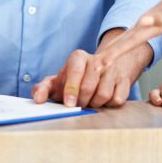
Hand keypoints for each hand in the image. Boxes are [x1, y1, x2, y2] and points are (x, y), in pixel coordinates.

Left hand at [32, 32, 150, 107]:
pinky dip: (109, 105)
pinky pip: (116, 100)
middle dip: (81, 102)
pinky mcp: (125, 81)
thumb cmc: (77, 78)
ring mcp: (112, 70)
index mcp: (78, 58)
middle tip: (77, 105)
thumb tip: (36, 98)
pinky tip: (104, 100)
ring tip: (90, 101)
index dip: (71, 89)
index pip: (75, 71)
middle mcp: (97, 61)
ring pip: (103, 95)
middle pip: (88, 87)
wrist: (108, 65)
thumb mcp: (59, 79)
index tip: (68, 104)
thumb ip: (45, 87)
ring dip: (95, 104)